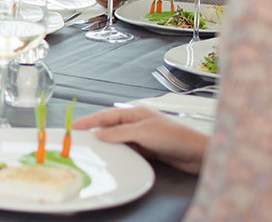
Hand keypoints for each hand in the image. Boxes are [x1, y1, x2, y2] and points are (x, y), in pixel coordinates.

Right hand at [73, 107, 207, 173]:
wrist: (197, 154)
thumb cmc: (174, 137)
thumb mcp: (143, 133)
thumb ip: (119, 133)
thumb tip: (99, 134)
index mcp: (135, 113)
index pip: (106, 115)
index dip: (89, 121)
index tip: (74, 126)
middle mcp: (137, 123)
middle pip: (110, 127)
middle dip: (96, 132)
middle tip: (80, 140)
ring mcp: (142, 136)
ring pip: (118, 139)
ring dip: (108, 144)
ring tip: (94, 150)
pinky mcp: (148, 149)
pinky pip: (128, 149)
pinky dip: (119, 152)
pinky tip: (114, 157)